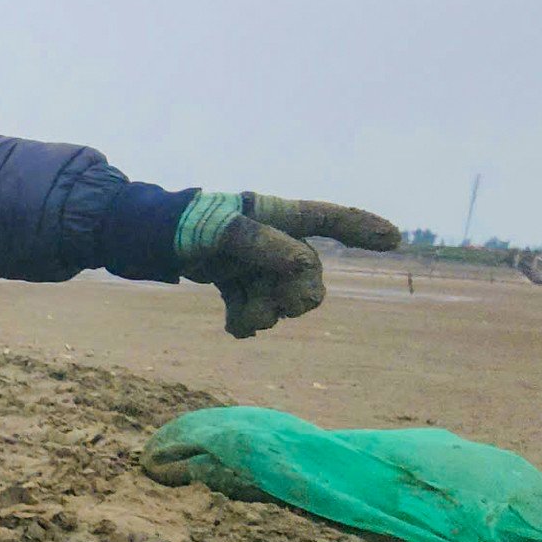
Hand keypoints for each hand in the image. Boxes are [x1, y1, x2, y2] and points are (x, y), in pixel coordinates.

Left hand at [175, 192, 399, 337]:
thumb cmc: (185, 224)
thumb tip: (300, 264)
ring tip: (240, 318)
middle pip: (308, 276)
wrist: (147, 240)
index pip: (327, 217)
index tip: (393, 239)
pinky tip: (234, 327)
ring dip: (264, 314)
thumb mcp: (221, 230)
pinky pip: (255, 310)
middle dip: (295, 297)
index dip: (361, 228)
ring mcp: (255, 263)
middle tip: (276, 306)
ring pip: (280, 300)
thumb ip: (261, 244)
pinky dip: (246, 323)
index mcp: (276, 214)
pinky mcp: (236, 282)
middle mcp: (273, 239)